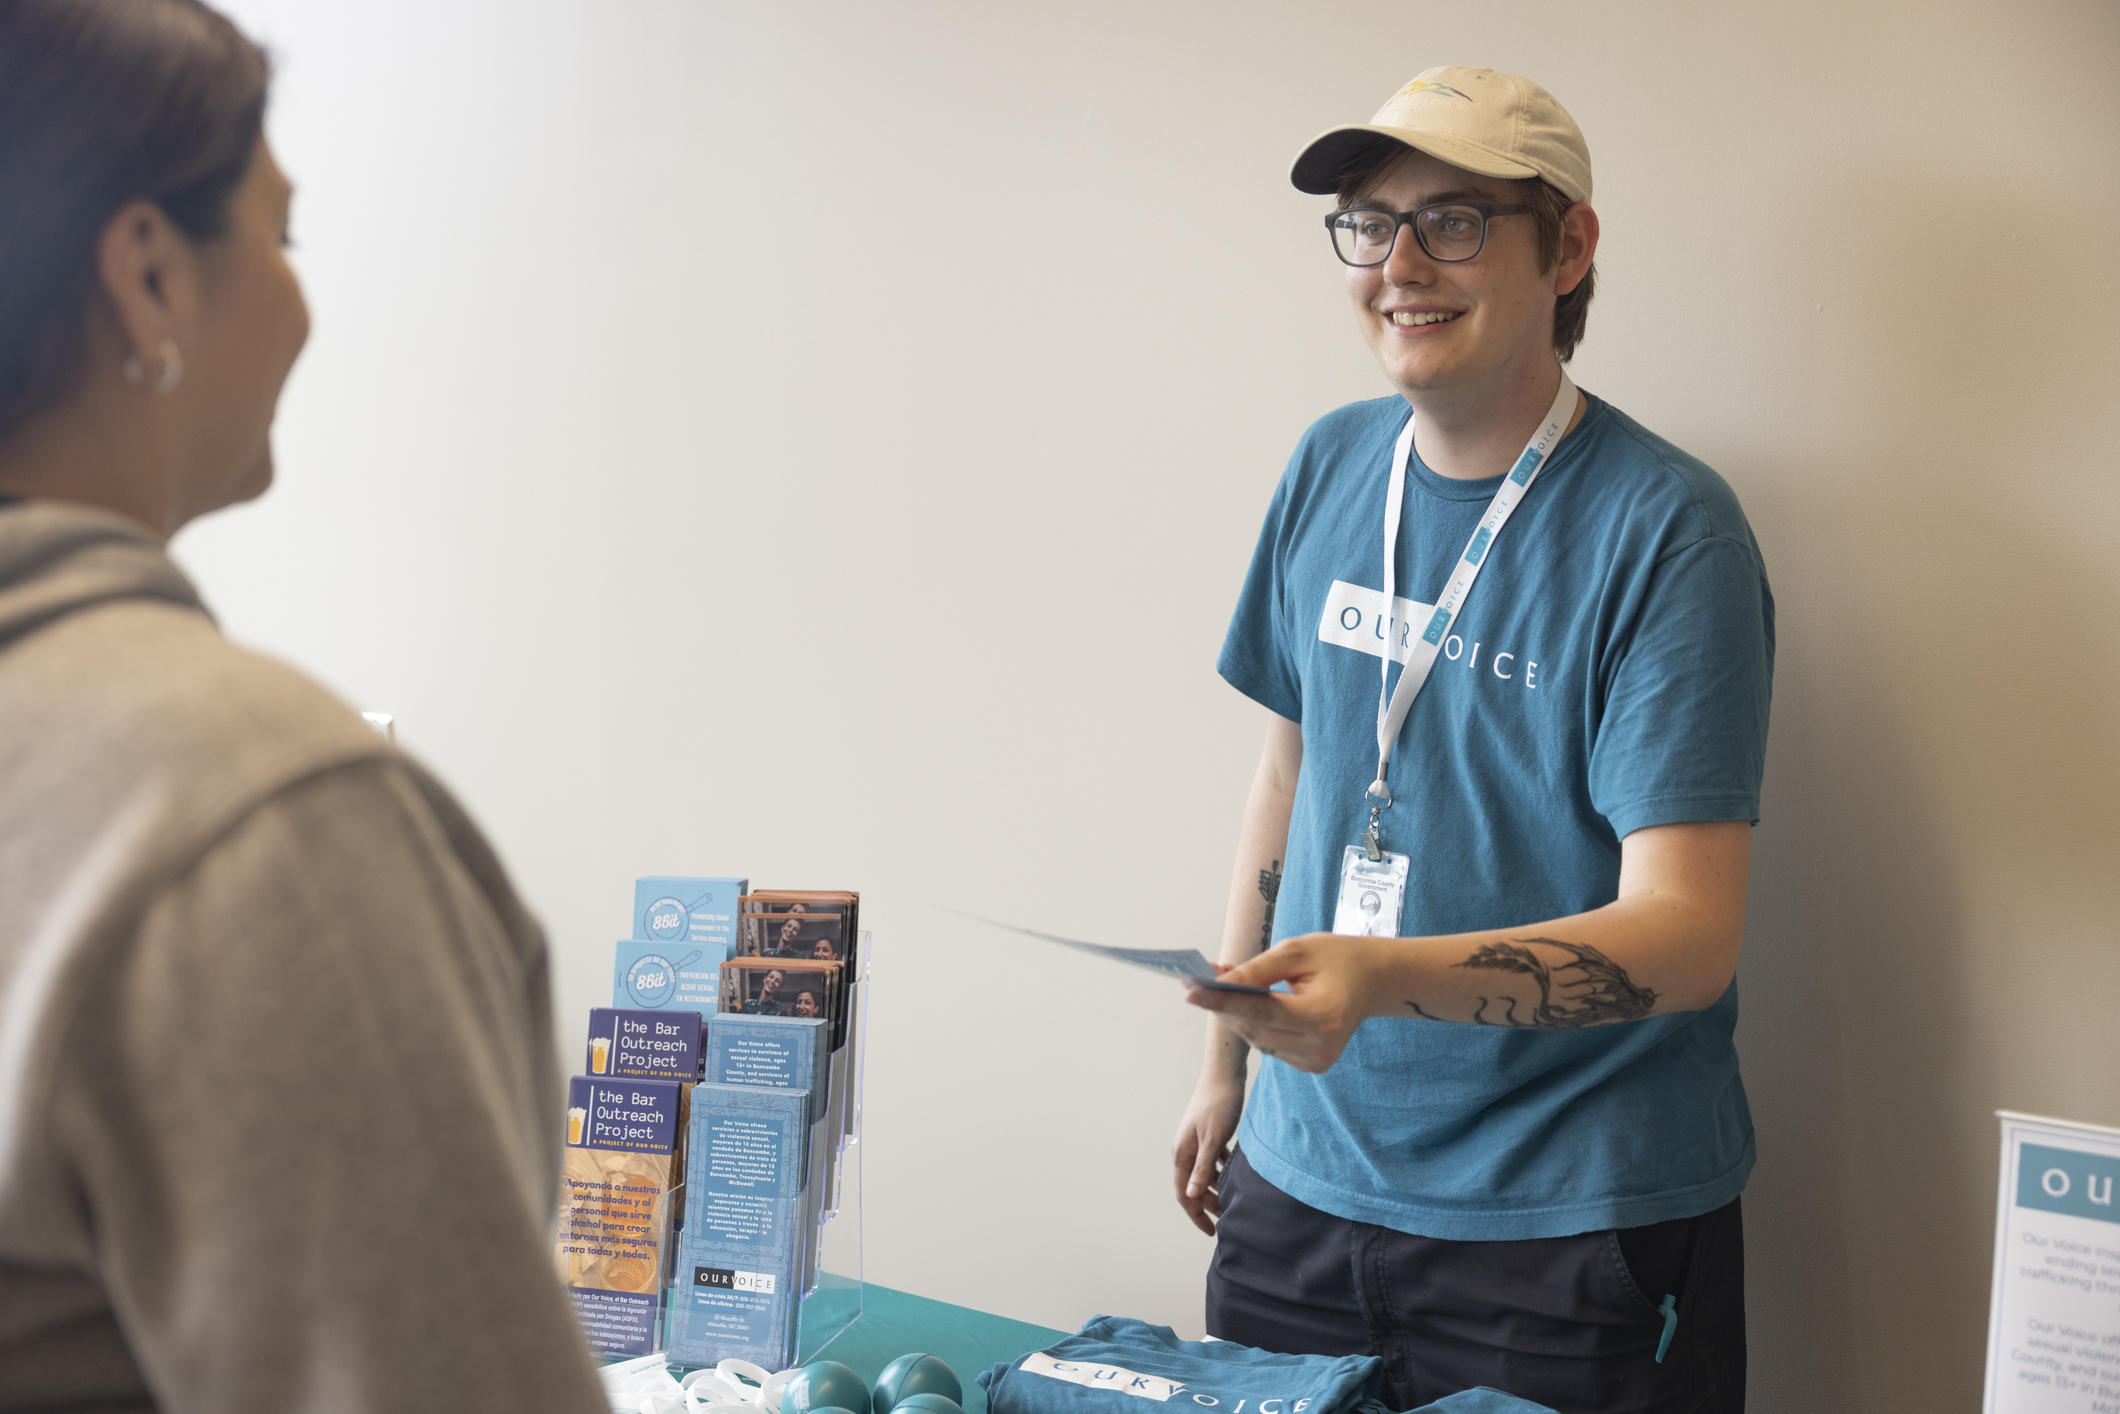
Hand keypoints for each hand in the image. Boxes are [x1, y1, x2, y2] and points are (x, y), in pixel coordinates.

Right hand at [1171, 1064, 1244, 1235]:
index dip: (1196, 1215)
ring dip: (1217, 1187)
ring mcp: (1196, 1140)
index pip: (1184, 1193)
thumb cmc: (1219, 1103)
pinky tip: (1236, 1172)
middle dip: (1208, 1204)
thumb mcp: (1213, 1140)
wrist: (1224, 1072)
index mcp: (1182, 1153)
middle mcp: (1185, 1149)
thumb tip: (1191, 1195)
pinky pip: (1213, 1159)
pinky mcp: (1208, 1132)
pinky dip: (1223, 1169)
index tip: (1212, 1232)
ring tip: (1235, 1198)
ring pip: (1204, 1172)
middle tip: (1228, 1218)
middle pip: (1193, 1185)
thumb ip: (1203, 1169)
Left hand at [1183, 932, 1390, 1073]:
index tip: (1189, 989)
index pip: (1262, 1010)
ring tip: (1215, 986)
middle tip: (1193, 981)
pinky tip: (1244, 1003)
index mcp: (1324, 1015)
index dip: (1223, 1000)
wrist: (1373, 980)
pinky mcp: (1311, 1065)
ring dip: (1234, 1013)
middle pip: (1254, 1029)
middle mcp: (1321, 1046)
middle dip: (1221, 1005)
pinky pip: (1269, 1044)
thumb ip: (1257, 969)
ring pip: (1257, 1039)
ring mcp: (1317, 1060)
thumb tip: (1216, 981)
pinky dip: (1253, 1023)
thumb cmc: (1337, 958)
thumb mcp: (1297, 951)